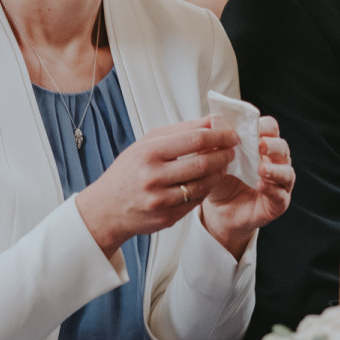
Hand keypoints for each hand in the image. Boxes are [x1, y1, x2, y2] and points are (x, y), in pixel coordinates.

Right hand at [75, 117, 238, 257]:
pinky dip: (207, 189)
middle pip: (202, 163)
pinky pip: (196, 201)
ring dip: (219, 173)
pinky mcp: (167, 218)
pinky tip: (209, 180)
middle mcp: (154, 177)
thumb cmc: (128, 171)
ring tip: (223, 164)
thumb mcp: (146, 144)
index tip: (231, 134)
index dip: (218, 136)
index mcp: (149, 153)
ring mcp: (161, 200)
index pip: (194, 139)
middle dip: (223, 154)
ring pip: (203, 184)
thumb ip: (180, 131)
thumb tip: (211, 121)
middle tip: (232, 149)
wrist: (106, 208)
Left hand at [199, 115, 293, 258]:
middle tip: (260, 145)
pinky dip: (272, 189)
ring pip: (287, 172)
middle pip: (282, 147)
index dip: (263, 125)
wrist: (218, 209)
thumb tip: (212, 122)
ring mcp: (279, 183)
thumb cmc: (220, 178)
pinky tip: (260, 185)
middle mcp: (275, 161)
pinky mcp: (278, 203)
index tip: (251, 126)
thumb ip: (215, 141)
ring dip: (275, 169)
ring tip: (260, 169)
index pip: (270, 128)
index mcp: (261, 145)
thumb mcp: (214, 158)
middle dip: (273, 145)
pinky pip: (281, 196)